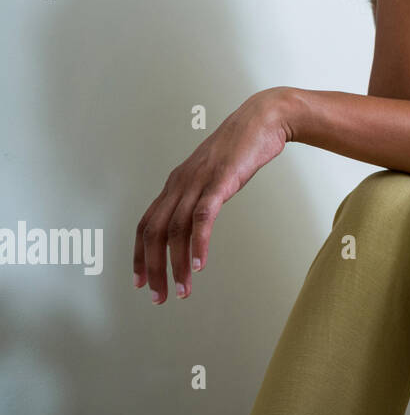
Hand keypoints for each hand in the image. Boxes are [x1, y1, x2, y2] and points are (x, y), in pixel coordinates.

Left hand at [134, 88, 293, 304]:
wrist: (264, 118)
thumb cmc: (242, 147)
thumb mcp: (214, 174)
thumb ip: (202, 193)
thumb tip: (197, 217)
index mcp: (176, 184)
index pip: (147, 225)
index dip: (140, 255)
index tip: (141, 281)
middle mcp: (180, 183)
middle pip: (154, 233)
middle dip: (154, 268)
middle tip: (159, 296)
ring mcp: (199, 181)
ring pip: (176, 229)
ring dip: (176, 263)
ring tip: (183, 288)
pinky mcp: (221, 180)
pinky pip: (203, 216)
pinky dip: (198, 242)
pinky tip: (199, 263)